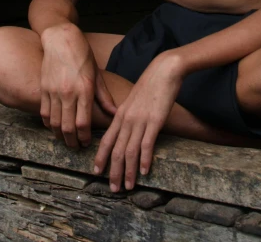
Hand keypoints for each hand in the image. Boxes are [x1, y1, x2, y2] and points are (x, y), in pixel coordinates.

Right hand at [40, 23, 116, 147]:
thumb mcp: (96, 73)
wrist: (61, 39)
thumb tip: (114, 113)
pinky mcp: (43, 89)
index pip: (83, 122)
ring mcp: (53, 91)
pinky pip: (44, 113)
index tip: (86, 144)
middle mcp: (68, 93)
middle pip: (67, 127)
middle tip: (76, 146)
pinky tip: (53, 127)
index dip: (84, 137)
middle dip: (72, 141)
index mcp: (84, 89)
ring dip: (59, 135)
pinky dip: (48, 124)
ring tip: (66, 140)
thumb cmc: (82, 54)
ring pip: (54, 123)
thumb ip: (104, 96)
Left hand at [94, 50, 183, 191]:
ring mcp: (140, 120)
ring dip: (128, 171)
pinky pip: (146, 144)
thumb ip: (128, 114)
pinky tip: (145, 172)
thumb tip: (125, 128)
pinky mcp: (154, 121)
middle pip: (116, 150)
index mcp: (120, 114)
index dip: (100, 157)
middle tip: (113, 189)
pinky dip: (144, 160)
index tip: (96, 172)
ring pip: (129, 151)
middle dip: (113, 172)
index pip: (106, 140)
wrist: (164, 70)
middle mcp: (127, 119)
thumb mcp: (133, 99)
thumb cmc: (150, 83)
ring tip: (128, 186)